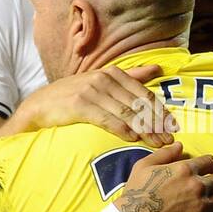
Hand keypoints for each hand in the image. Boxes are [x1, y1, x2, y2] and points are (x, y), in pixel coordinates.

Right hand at [13, 64, 176, 145]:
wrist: (40, 105)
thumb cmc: (73, 95)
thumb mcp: (102, 81)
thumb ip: (131, 76)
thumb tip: (157, 68)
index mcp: (113, 73)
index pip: (145, 94)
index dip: (160, 112)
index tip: (172, 128)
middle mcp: (104, 79)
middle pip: (138, 105)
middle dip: (156, 125)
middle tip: (169, 141)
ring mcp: (92, 91)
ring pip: (126, 113)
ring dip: (144, 130)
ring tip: (156, 144)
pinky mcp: (80, 105)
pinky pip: (107, 119)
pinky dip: (122, 129)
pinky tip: (132, 139)